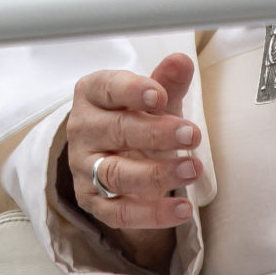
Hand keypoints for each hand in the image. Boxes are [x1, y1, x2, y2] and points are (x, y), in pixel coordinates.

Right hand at [61, 53, 198, 270]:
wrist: (119, 157)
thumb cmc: (136, 118)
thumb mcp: (153, 99)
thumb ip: (167, 82)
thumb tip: (181, 61)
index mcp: (92, 95)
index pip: (107, 88)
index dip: (132, 91)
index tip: (160, 96)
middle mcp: (82, 130)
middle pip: (116, 131)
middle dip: (156, 133)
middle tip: (193, 134)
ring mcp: (84, 168)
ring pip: (116, 174)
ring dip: (157, 174)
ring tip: (192, 170)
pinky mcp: (93, 201)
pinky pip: (120, 213)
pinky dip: (152, 213)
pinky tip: (182, 208)